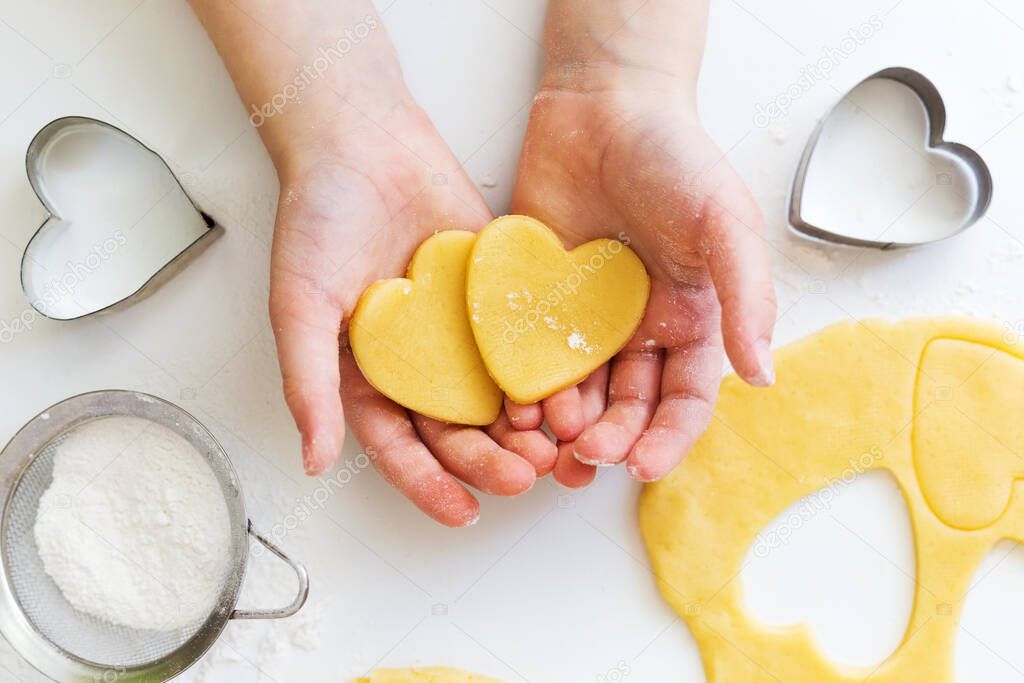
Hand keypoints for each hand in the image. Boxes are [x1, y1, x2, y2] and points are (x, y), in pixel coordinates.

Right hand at [269, 97, 556, 525]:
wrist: (363, 141)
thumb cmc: (317, 219)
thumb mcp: (300, 304)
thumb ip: (308, 381)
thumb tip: (314, 462)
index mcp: (367, 375)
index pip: (399, 445)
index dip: (428, 483)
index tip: (462, 514)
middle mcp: (417, 362)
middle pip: (455, 429)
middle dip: (487, 460)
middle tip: (523, 478)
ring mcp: (459, 331)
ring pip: (494, 393)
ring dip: (523, 427)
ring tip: (554, 449)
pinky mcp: (494, 297)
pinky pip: (520, 340)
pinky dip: (541, 369)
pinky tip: (568, 390)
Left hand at [509, 71, 775, 486]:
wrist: (602, 105)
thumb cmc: (675, 157)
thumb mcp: (725, 223)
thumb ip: (747, 298)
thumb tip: (763, 376)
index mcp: (690, 320)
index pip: (685, 400)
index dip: (668, 439)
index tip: (641, 466)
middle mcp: (639, 330)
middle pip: (628, 407)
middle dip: (612, 438)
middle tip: (588, 454)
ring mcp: (585, 319)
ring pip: (577, 393)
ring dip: (565, 425)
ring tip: (548, 441)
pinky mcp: (538, 302)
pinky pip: (529, 356)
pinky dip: (524, 387)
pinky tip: (514, 405)